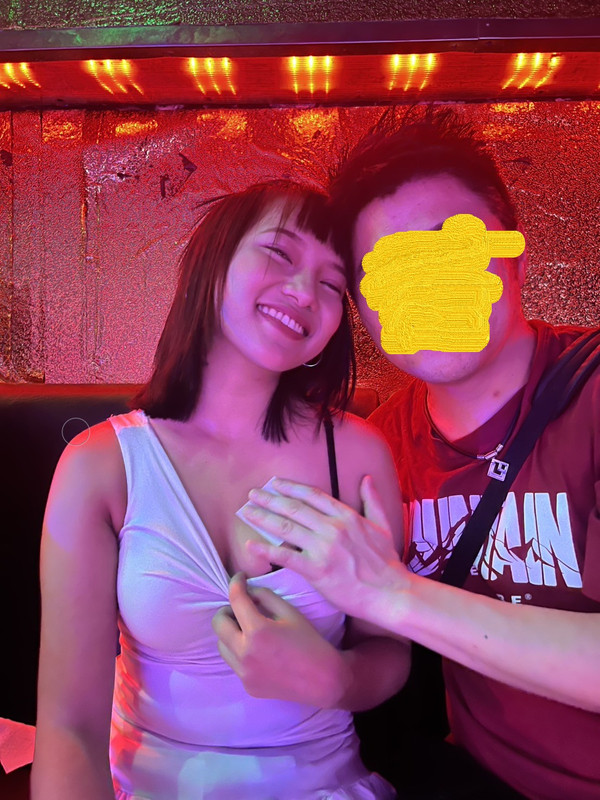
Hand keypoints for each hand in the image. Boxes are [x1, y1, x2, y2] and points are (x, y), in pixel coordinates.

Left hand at [211, 573, 347, 707]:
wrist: (323, 681)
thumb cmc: (310, 642)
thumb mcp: (291, 612)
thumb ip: (265, 597)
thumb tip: (249, 591)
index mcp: (258, 630)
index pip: (236, 598)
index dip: (236, 582)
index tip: (240, 577)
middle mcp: (245, 652)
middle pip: (218, 623)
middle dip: (227, 610)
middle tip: (242, 608)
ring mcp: (244, 672)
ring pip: (221, 645)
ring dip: (230, 633)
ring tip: (248, 630)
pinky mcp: (247, 686)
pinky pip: (234, 663)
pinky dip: (240, 652)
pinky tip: (259, 651)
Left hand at [239, 475, 409, 622]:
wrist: (390, 592)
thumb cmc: (387, 562)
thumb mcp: (383, 525)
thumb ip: (372, 500)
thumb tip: (366, 478)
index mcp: (346, 515)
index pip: (312, 495)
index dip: (291, 487)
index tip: (275, 483)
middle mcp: (332, 528)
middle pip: (294, 508)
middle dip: (270, 499)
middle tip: (252, 494)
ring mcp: (323, 548)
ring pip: (286, 528)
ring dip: (263, 518)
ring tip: (247, 511)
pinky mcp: (317, 570)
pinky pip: (286, 557)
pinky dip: (267, 550)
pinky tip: (251, 545)